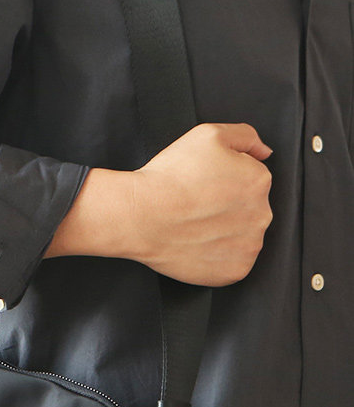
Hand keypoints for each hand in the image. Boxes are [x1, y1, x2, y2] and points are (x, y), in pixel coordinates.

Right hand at [45, 122, 273, 286]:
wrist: (141, 216)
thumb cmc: (170, 176)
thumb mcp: (208, 134)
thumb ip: (245, 136)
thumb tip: (264, 151)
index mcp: (259, 181)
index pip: (250, 179)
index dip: (224, 180)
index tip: (203, 184)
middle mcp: (262, 215)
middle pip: (250, 209)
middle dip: (228, 207)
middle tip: (197, 205)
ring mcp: (250, 246)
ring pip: (243, 236)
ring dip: (225, 232)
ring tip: (195, 226)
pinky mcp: (236, 271)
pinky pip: (233, 262)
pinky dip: (218, 256)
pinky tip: (197, 244)